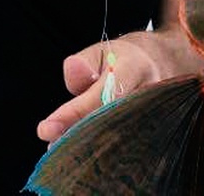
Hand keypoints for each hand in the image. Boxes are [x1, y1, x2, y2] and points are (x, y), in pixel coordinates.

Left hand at [36, 28, 203, 142]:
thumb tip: (74, 72)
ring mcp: (157, 114)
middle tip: (51, 144)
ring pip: (121, 137)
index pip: (104, 95)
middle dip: (80, 135)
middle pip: (113, 121)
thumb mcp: (101, 51)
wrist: (157, 66)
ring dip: (90, 145)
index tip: (46, 128)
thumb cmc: (122, 60)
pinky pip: (128, 144)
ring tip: (62, 150)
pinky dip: (105, 149)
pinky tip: (84, 152)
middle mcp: (151, 93)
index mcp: (136, 68)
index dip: (75, 113)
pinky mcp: (155, 130)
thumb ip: (83, 62)